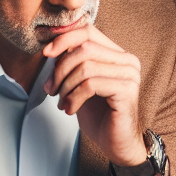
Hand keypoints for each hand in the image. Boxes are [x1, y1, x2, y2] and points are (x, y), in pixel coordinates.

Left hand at [42, 25, 145, 166]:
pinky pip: (90, 85)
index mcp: (118, 54)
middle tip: (51, 89)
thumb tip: (50, 47)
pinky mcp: (127, 90)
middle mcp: (128, 61)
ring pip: (85, 67)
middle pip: (84, 48)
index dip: (64, 39)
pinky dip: (74, 97)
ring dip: (65, 86)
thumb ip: (72, 64)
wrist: (116, 144)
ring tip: (62, 102)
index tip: (46, 53)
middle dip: (60, 69)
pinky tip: (70, 109)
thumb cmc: (99, 115)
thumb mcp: (80, 84)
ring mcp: (129, 75)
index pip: (88, 32)